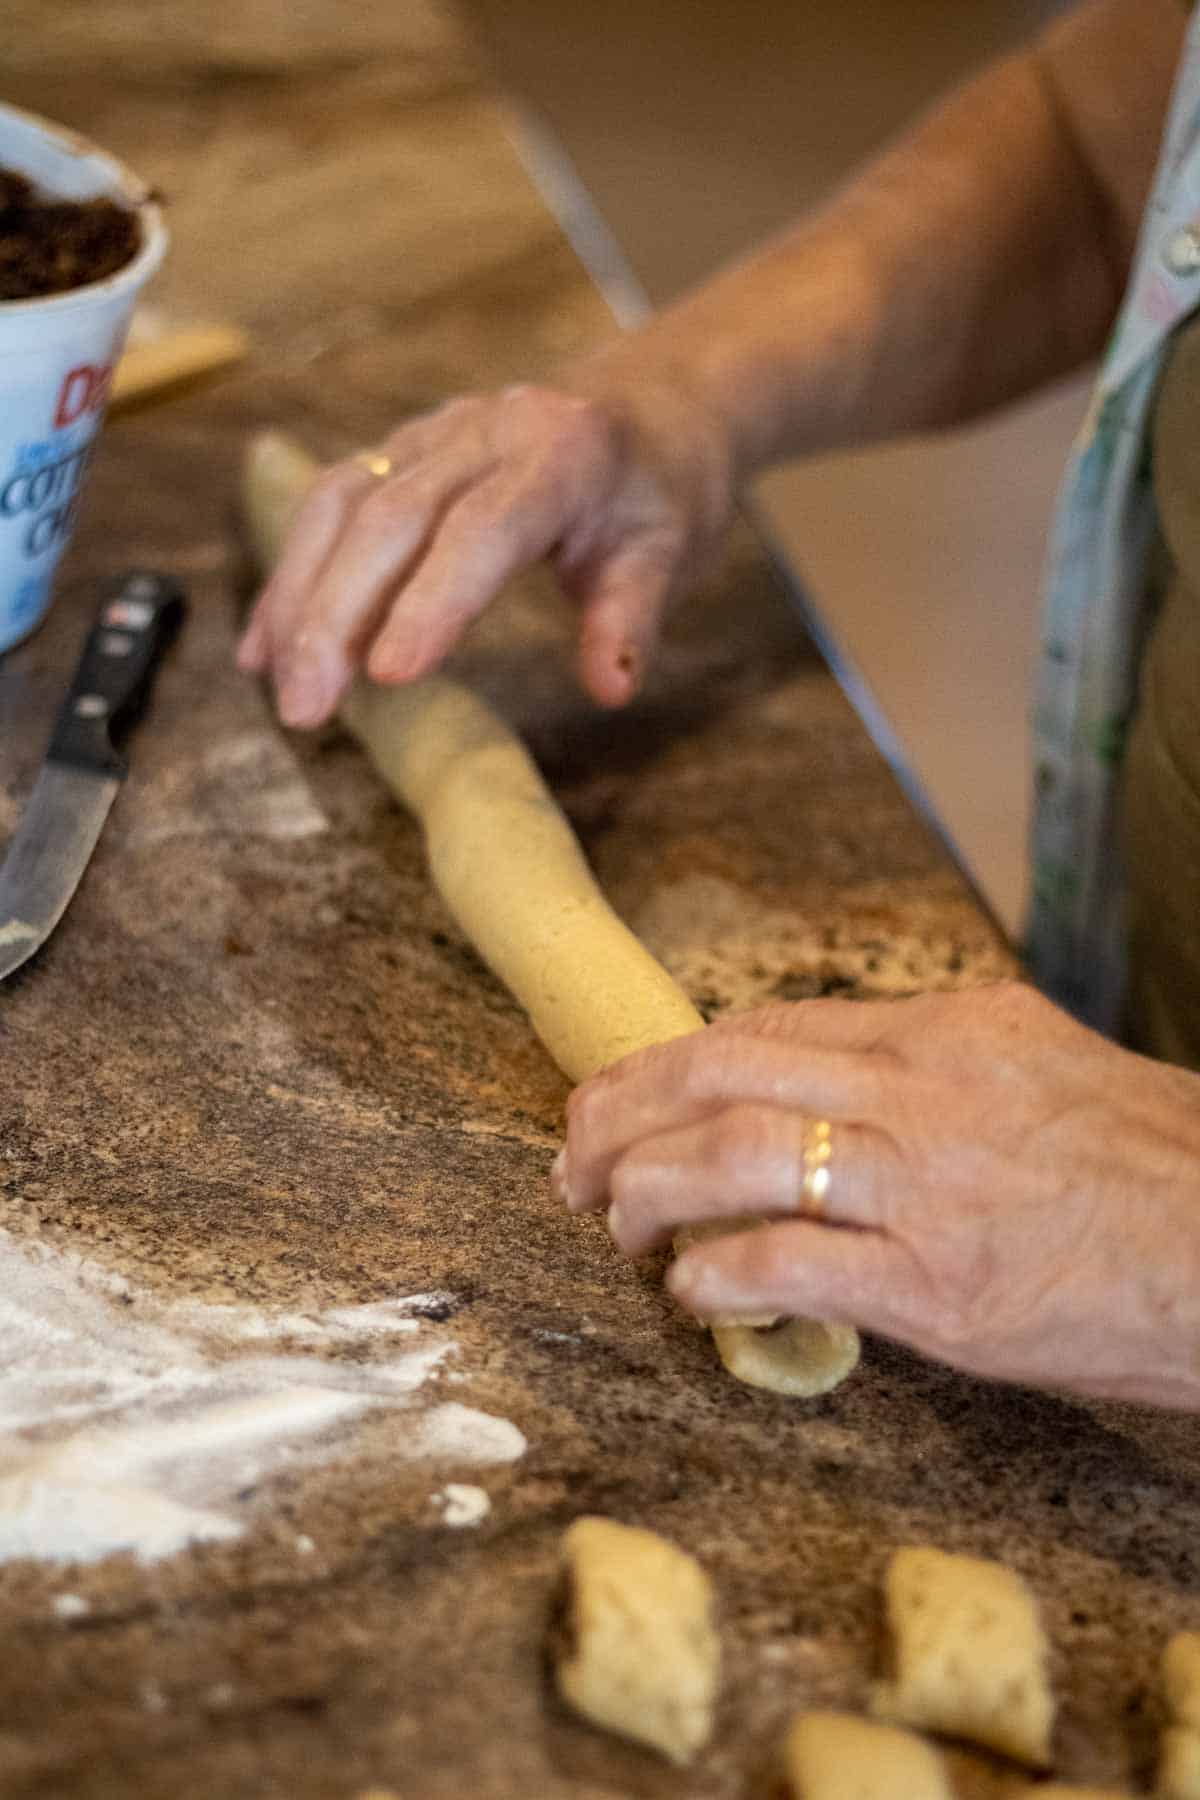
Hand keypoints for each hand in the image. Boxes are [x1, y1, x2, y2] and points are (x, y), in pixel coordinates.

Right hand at [237, 359, 733, 726]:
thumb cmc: (658, 489)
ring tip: (278, 683)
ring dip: (298, 596)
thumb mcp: (669, 552)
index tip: (390, 676)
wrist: (652, 403)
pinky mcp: (400, 451)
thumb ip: (630, 618)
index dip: (431, 600)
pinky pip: (331, 505)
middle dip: (335, 614)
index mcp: (561, 454)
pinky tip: (265, 647)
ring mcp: (433, 435)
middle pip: (388, 516)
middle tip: (306, 708)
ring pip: (341, 503)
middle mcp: (485, 431)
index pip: (483, 528)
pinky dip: (293, 576)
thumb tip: (610, 687)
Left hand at [553, 983, 1199, 1407]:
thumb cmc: (1154, 1168)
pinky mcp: (938, 1285)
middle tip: (572, 1161)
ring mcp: (925, 1184)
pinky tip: (689, 1290)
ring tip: (613, 1225)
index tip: (617, 1098)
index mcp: (944, 1029)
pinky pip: (787, 1263)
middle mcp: (922, 1088)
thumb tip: (836, 1096)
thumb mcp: (1039, 1069)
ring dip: (646, 1189)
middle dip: (622, 1112)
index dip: (669, 1064)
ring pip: (736, 1153)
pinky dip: (715, 1273)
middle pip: (724, 1072)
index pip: (767, 1026)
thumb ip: (933, 1072)